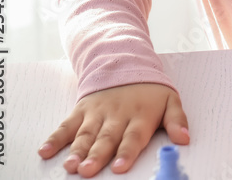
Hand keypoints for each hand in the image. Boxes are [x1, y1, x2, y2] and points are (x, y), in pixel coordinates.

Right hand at [38, 83, 188, 175]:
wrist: (125, 63)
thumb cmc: (149, 90)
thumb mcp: (170, 100)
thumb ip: (177, 120)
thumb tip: (185, 139)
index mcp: (139, 115)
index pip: (133, 137)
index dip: (126, 152)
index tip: (119, 167)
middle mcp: (117, 115)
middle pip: (106, 138)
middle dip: (97, 155)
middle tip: (87, 170)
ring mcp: (97, 113)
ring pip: (85, 134)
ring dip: (76, 150)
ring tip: (69, 165)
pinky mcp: (81, 110)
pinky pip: (66, 125)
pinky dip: (55, 138)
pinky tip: (46, 151)